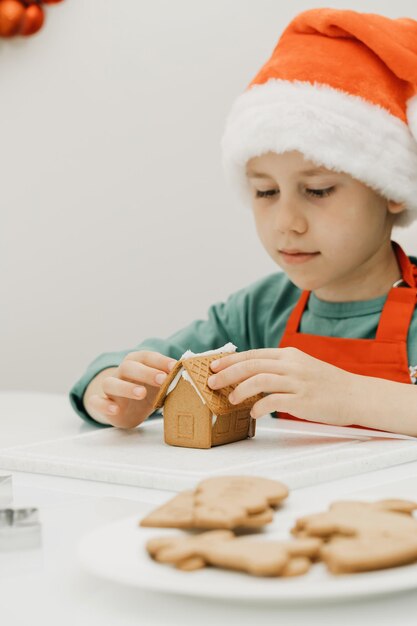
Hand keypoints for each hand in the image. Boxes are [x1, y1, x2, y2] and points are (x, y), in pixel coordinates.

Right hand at [85, 351, 176, 428]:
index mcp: (137, 362)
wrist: (123, 408)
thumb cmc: (146, 390)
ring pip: (111, 382)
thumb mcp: (159, 384)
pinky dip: (104, 404)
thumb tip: (193, 373)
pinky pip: (97, 401)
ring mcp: (110, 387)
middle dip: (146, 372)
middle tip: (161, 379)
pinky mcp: (101, 402)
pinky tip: (115, 409)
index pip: (147, 356)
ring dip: (126, 387)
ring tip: (141, 393)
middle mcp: (122, 372)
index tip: (175, 366)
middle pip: (129, 366)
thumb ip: (171, 378)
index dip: (160, 360)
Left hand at [207, 347, 355, 425]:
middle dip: (227, 372)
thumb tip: (250, 377)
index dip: (230, 360)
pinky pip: (274, 401)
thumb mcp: (302, 368)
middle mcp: (292, 364)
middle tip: (211, 382)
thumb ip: (279, 369)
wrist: (356, 396)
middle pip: (251, 364)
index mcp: (289, 355)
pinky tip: (253, 413)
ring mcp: (298, 381)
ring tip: (230, 398)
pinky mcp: (303, 399)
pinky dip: (259, 407)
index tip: (213, 365)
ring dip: (240, 389)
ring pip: (259, 379)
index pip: (253, 354)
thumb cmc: (327, 385)